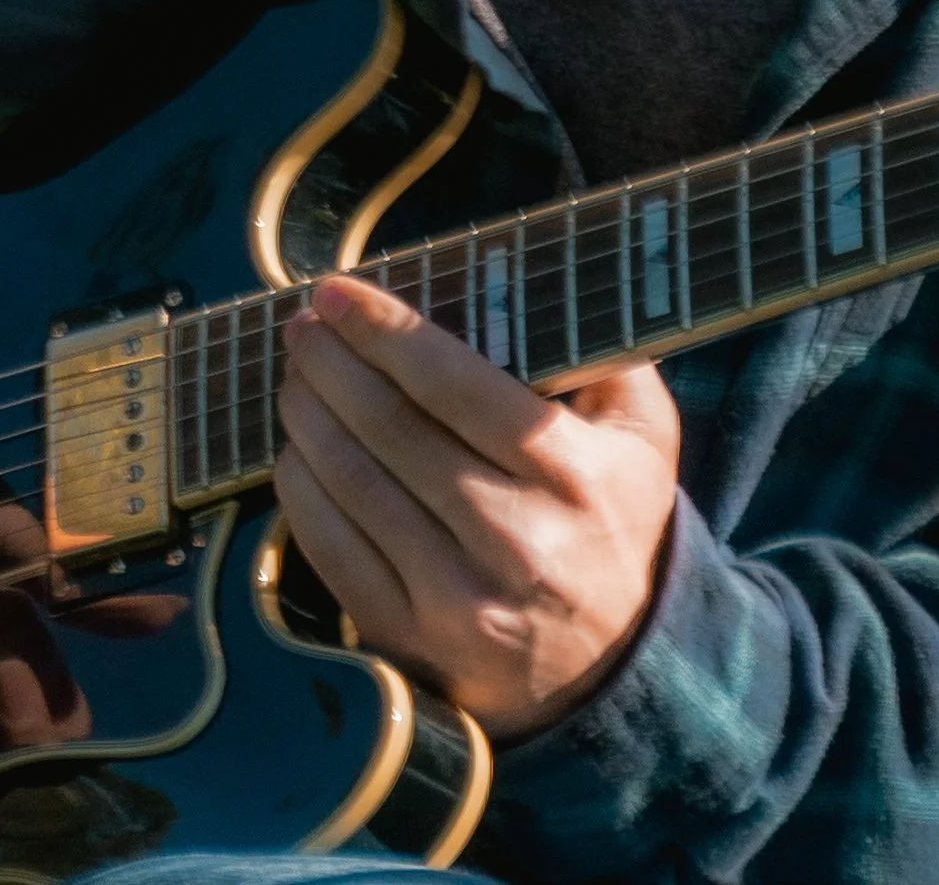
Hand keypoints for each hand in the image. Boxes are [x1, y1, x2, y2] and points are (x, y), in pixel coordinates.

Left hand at [275, 275, 679, 738]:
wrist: (612, 659)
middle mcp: (513, 538)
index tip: (341, 292)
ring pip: (355, 487)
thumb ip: (605, 353)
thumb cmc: (615, 514)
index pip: (457, 386)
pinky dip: (301, 493)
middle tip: (304, 324)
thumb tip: (534, 278)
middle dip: (334, 365)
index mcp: (570, 473)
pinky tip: (295, 450)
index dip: (388, 332)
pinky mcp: (408, 639)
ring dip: (309, 419)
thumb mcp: (644, 431)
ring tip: (294, 375)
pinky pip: (334, 553)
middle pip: (392, 431)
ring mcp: (454, 597)